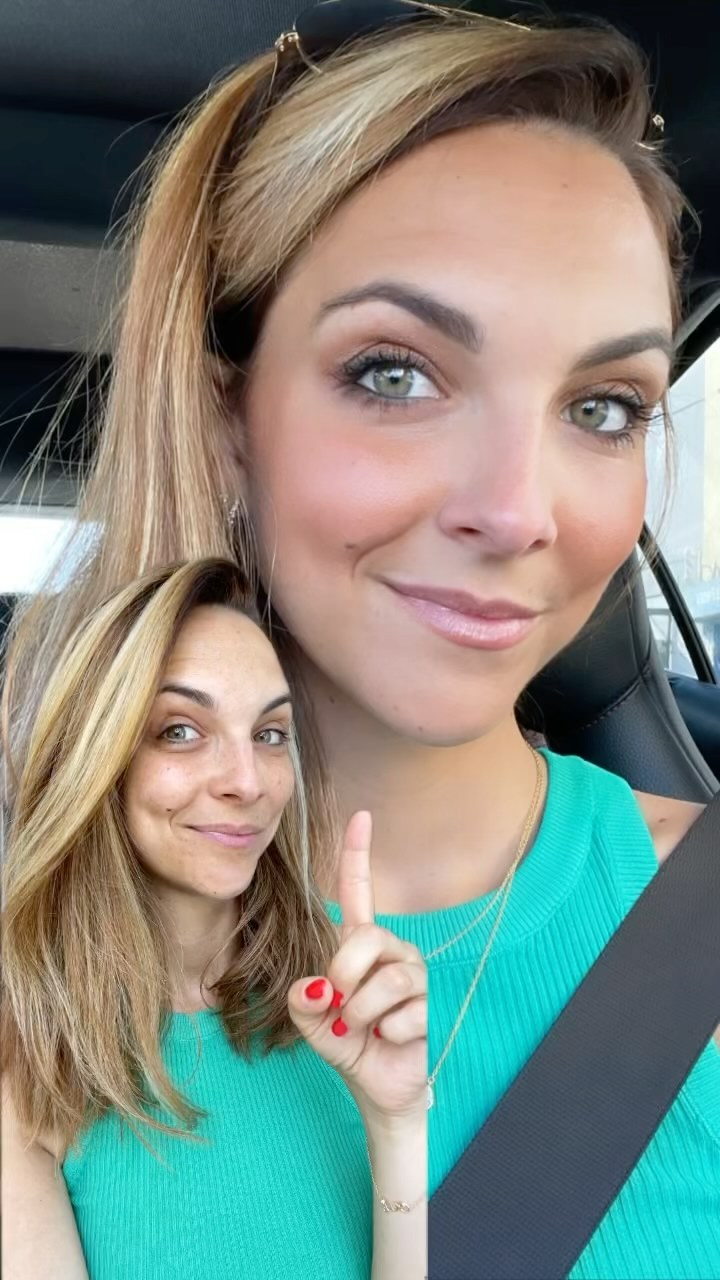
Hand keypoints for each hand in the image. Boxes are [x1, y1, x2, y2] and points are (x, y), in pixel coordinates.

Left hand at [288, 811, 426, 1127]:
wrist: (380, 1087)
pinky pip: (406, 1015)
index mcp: (362, 945)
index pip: (359, 892)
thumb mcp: (312, 1022)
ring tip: (360, 1028)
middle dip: (344, 973)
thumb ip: (302, 1001)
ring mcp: (417, 978)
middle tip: (337, 1005)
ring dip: (362, 1013)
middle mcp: (393, 952)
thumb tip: (314, 987)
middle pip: (370, 937)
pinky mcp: (435, 1007)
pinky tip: (388, 1040)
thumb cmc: (348, 1043)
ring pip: (389, 981)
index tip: (361, 817)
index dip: (358, 854)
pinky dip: (386, 1035)